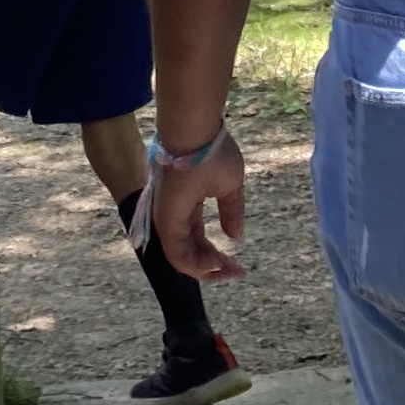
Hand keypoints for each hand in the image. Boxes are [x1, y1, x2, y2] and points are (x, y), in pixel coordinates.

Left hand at [149, 135, 247, 279]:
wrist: (196, 133)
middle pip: (191, 252)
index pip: (198, 239)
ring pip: (183, 259)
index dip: (216, 254)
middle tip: (237, 272)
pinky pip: (178, 254)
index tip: (238, 263)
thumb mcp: (229, 186)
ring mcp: (167, 220)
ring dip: (207, 271)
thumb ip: (231, 212)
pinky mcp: (166, 221)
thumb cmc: (212, 152)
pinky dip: (196, 266)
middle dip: (214, 267)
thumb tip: (236, 236)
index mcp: (187, 207)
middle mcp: (173, 217)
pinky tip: (216, 266)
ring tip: (230, 272)